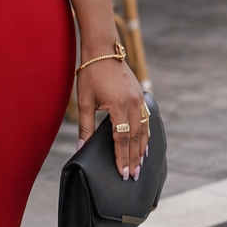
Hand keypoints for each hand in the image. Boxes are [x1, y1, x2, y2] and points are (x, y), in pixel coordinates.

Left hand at [76, 54, 146, 179]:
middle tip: (133, 176)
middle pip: (135, 138)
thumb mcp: (85, 102)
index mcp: (118, 107)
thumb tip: (81, 149)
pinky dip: (146, 134)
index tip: (123, 173)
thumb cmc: (90, 74)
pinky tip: (145, 144)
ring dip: (142, 149)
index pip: (121, 140)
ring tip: (140, 165)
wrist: (103, 50)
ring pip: (144, 130)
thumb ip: (85, 127)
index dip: (122, 159)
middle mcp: (133, 105)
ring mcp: (139, 100)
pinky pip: (146, 119)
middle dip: (134, 159)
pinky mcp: (140, 96)